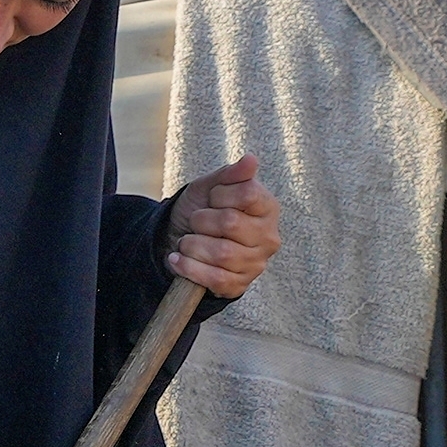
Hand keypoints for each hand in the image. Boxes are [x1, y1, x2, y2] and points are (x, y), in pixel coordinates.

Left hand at [164, 155, 279, 303]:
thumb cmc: (202, 210)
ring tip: (186, 241)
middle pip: (231, 223)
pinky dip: (189, 267)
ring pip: (222, 254)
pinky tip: (178, 259)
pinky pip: (215, 278)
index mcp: (267, 208)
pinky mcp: (239, 285)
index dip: (220, 194)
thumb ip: (231, 174)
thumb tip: (251, 160)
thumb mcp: (210, 186)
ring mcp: (256, 264)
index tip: (211, 198)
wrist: (182, 241)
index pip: (247, 194)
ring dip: (193, 245)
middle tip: (196, 221)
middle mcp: (268, 236)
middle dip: (202, 220)